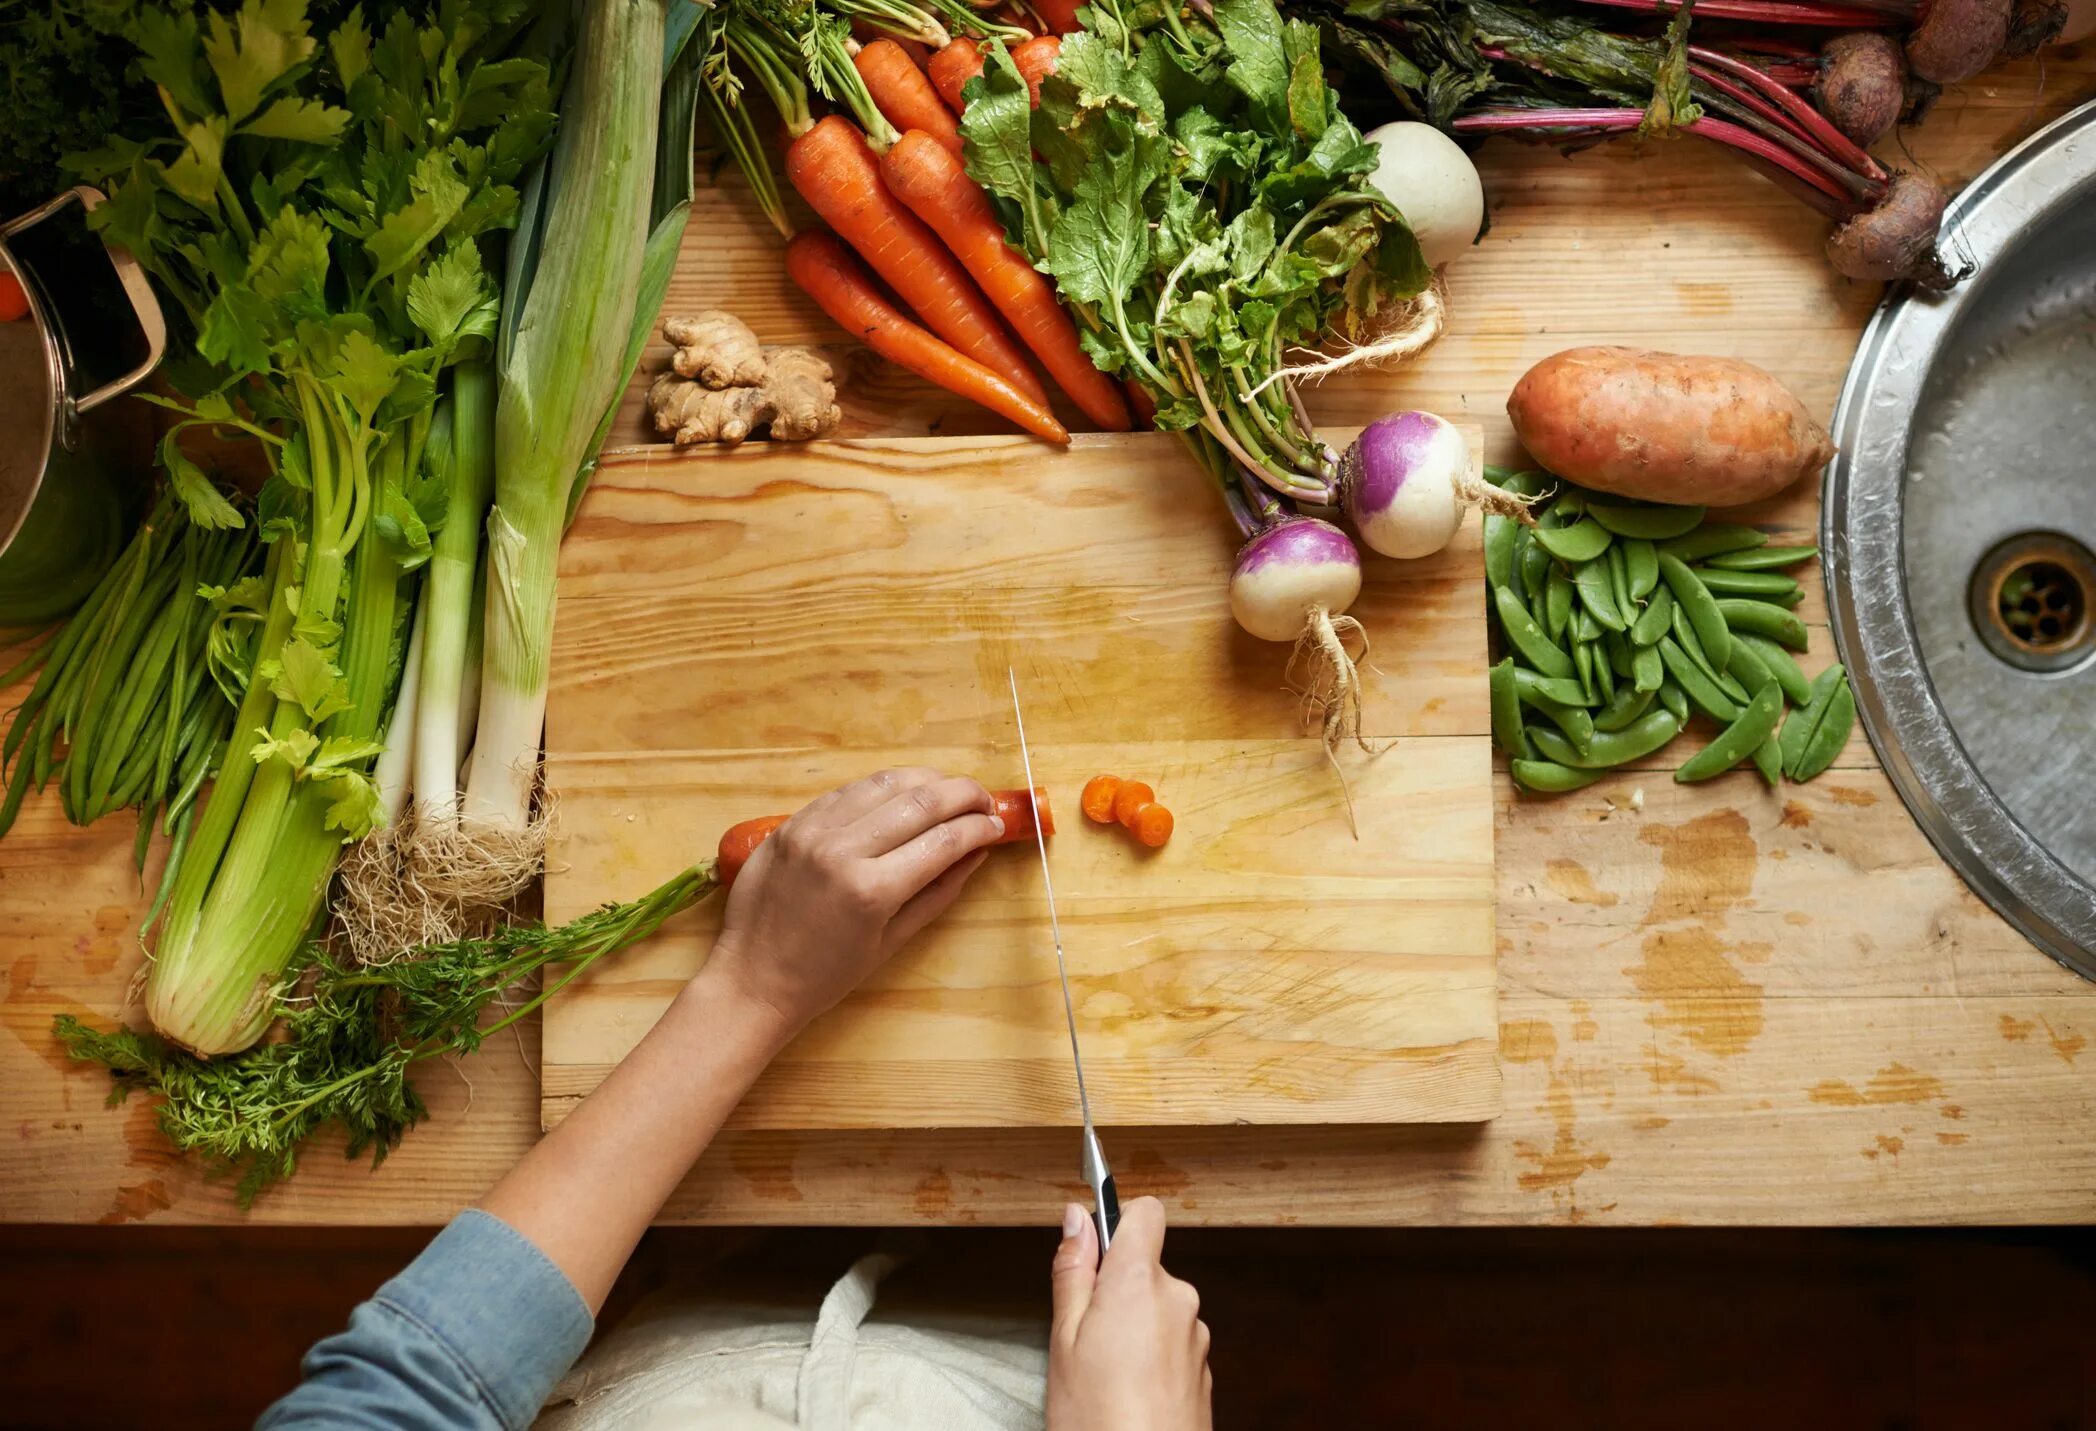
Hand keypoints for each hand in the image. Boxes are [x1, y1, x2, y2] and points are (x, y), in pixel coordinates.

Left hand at [702, 767, 1003, 1038]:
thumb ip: (938, 892)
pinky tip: (901, 792)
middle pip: (920, 801)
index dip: (978, 827)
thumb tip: (977, 853)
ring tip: (949, 788)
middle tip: (983, 799)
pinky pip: (848, 791)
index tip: (997, 824)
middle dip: (962, 793)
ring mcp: (813, 830)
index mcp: (872, 890)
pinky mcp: (792, 823)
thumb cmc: (826, 975)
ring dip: (926, 779)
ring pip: (884, 783)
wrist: (752, 979)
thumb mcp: (891, 942)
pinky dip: (882, 786)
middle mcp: (843, 850)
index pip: (943, 840)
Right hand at [1048, 1197, 1212, 1430]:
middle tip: (1084, 1334)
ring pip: (1158, 1309)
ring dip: (1134, 1328)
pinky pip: (1172, 1344)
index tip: (1092, 1244)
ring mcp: (1196, 1338)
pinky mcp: (1204, 1371)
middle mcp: (1178, 1301)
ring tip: (1104, 1373)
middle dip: (1116, 1290)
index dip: (1117, 1220)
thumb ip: (1073, 1272)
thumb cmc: (1099, 1421)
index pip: (1144, 1213)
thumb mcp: (1064, 1341)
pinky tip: (1128, 1392)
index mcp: (1139, 1282)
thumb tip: (1077, 1219)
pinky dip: (1151, 1358)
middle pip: (1146, 1267)